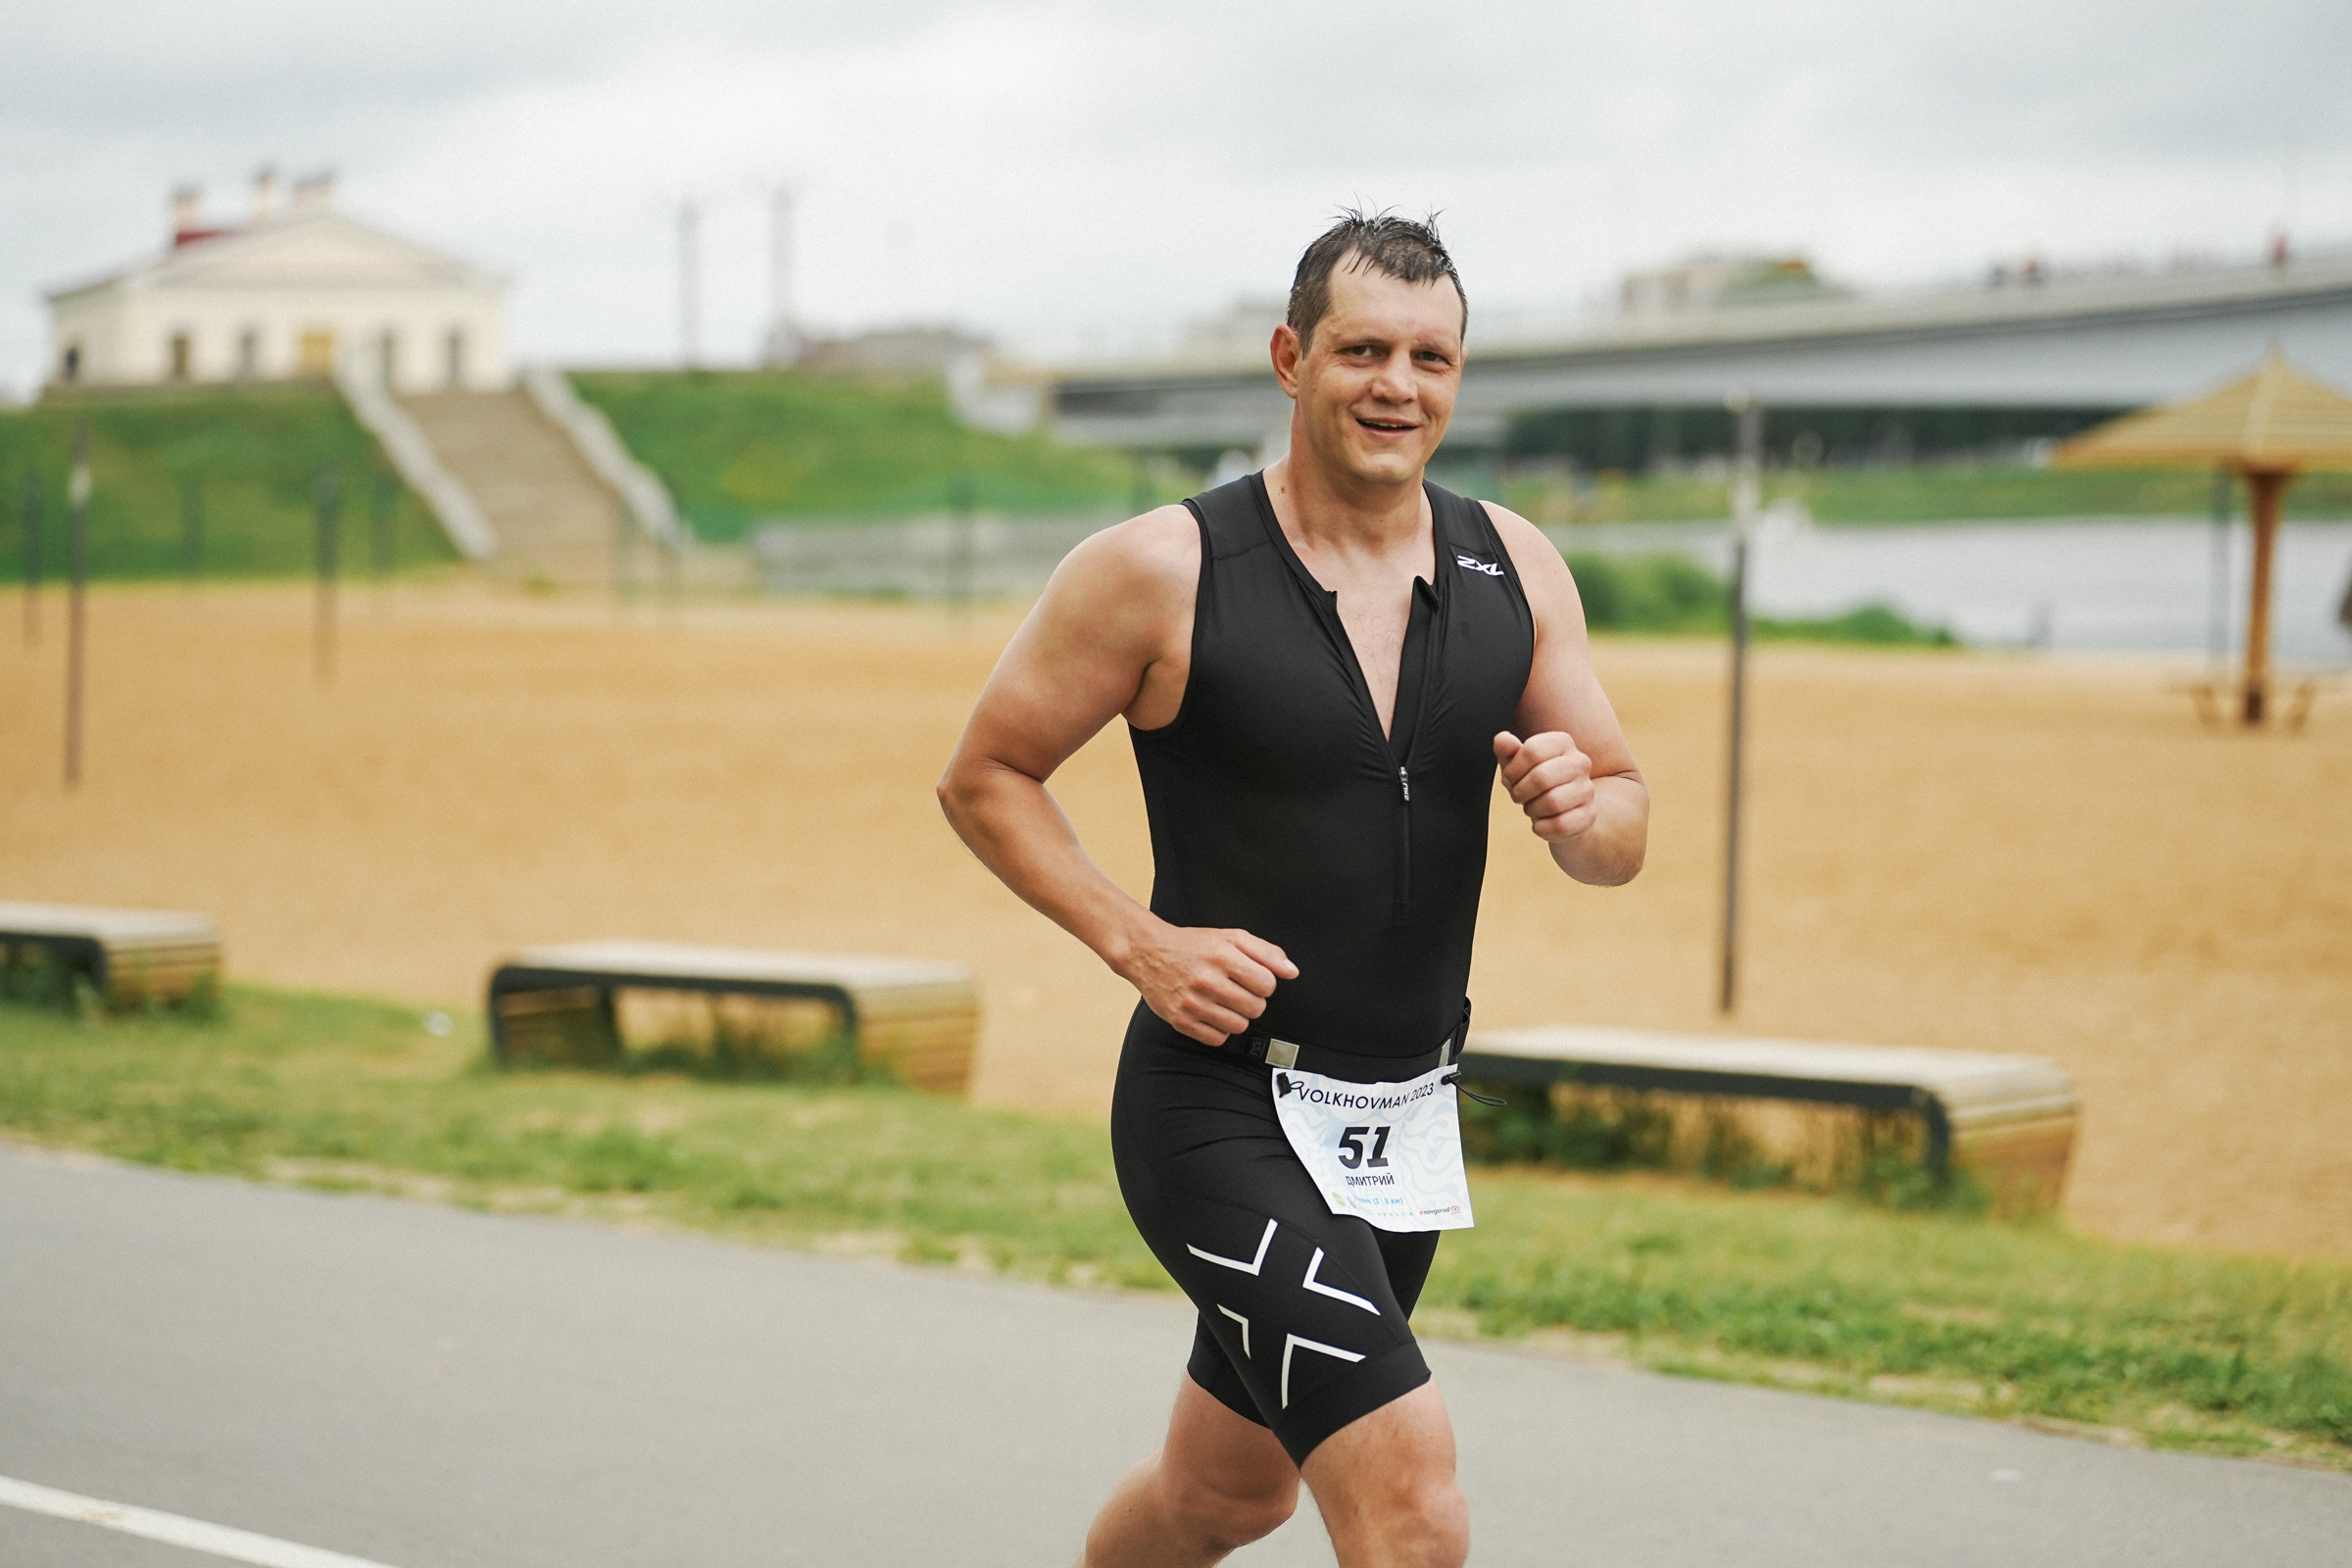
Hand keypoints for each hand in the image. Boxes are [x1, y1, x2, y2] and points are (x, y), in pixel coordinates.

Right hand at [1118, 921, 1297, 1045]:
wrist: (1148, 952)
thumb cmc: (1192, 945)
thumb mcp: (1231, 938)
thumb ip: (1266, 952)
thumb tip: (1292, 971)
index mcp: (1223, 956)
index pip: (1268, 985)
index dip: (1263, 983)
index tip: (1251, 979)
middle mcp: (1207, 980)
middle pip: (1256, 1008)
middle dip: (1251, 1000)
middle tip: (1235, 989)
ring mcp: (1192, 1003)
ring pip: (1239, 1026)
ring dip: (1236, 1016)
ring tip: (1223, 1001)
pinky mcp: (1181, 1021)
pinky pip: (1217, 1039)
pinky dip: (1219, 1029)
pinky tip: (1211, 1013)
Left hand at [1494, 730, 1596, 842]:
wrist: (1563, 811)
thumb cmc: (1534, 784)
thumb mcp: (1516, 765)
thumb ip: (1506, 750)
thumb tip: (1503, 739)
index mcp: (1562, 742)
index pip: (1532, 750)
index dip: (1513, 770)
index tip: (1510, 779)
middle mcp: (1580, 762)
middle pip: (1541, 777)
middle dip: (1520, 791)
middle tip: (1518, 796)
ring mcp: (1588, 789)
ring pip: (1553, 802)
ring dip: (1532, 810)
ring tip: (1533, 808)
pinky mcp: (1589, 815)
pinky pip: (1560, 824)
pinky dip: (1543, 828)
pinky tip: (1543, 823)